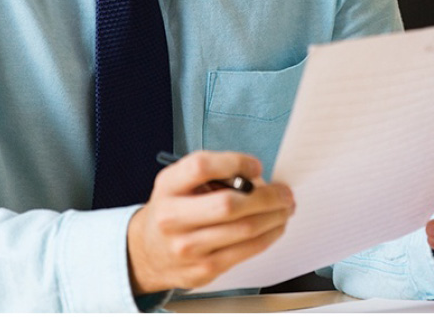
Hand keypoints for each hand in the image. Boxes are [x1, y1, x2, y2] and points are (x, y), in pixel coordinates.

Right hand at [127, 150, 294, 294]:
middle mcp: (173, 218)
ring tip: (285, 208)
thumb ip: (213, 173)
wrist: (147, 251)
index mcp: (168, 187)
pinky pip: (244, 252)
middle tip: (285, 192)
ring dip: (274, 217)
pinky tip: (274, 227)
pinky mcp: (203, 270)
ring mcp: (187, 248)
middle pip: (229, 204)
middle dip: (266, 197)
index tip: (256, 165)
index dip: (235, 162)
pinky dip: (267, 237)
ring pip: (243, 230)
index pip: (201, 167)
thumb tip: (257, 178)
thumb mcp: (180, 181)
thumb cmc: (174, 207)